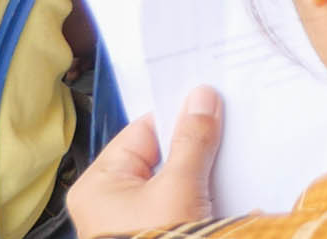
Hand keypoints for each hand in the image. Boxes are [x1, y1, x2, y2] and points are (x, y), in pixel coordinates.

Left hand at [67, 88, 222, 238]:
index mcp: (98, 184)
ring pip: (174, 181)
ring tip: (229, 161)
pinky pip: (181, 204)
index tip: (210, 103)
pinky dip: (202, 196)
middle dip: (194, 145)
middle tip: (226, 129)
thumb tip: (201, 100)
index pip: (142, 131)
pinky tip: (225, 190)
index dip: (177, 116)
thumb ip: (193, 140)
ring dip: (202, 172)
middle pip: (159, 156)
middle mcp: (110, 202)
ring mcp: (134, 223)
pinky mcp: (157, 236)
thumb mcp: (179, 188)